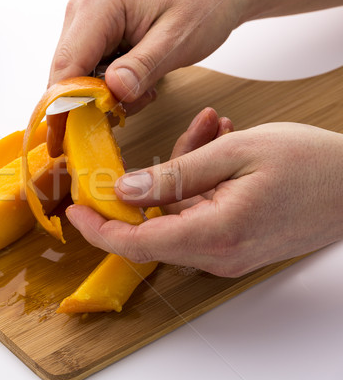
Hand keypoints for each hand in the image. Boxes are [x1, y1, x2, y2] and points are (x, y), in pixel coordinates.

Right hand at [46, 0, 245, 155]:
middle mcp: (82, 11)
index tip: (70, 139)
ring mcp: (83, 25)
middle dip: (91, 104)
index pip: (66, 66)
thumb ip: (144, 66)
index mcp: (99, 4)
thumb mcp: (179, 40)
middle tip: (130, 109)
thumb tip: (114, 90)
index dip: (64, 107)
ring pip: (74, 80)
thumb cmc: (202, 7)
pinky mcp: (90, 38)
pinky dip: (107, 91)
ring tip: (144, 89)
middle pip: (64, 76)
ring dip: (103, 99)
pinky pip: (86, 76)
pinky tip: (136, 83)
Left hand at [65, 110, 342, 276]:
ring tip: (207, 132)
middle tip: (146, 148)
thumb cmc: (310, 164)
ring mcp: (227, 252)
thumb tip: (124, 188)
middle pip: (152, 229)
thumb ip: (175, 174)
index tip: (76, 210)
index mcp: (214, 234)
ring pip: (177, 215)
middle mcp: (217, 254)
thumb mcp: (235, 153)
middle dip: (142, 186)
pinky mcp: (235, 242)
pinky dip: (197, 183)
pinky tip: (215, 145)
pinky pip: (198, 215)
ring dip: (178, 174)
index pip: (137, 243)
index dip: (100, 228)